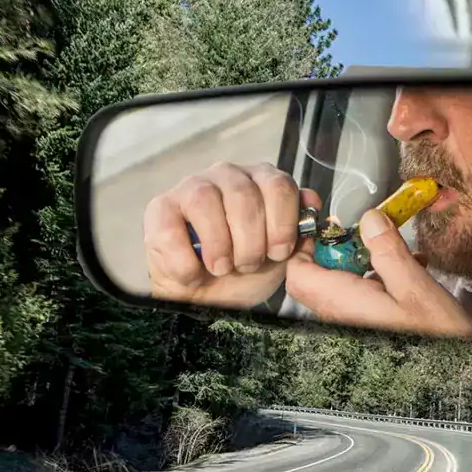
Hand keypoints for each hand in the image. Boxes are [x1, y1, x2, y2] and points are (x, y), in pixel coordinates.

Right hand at [143, 161, 320, 307]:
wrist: (207, 296)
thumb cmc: (243, 268)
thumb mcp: (281, 255)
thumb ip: (301, 230)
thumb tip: (311, 202)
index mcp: (262, 181)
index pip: (280, 185)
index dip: (282, 222)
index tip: (279, 252)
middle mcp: (228, 175)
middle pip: (245, 195)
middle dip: (251, 240)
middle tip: (248, 264)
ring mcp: (192, 187)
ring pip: (206, 201)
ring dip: (219, 245)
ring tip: (222, 268)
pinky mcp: (160, 208)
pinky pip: (170, 226)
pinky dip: (186, 259)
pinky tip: (195, 273)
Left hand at [284, 208, 471, 338]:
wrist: (451, 373)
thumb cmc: (436, 338)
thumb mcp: (416, 289)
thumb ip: (388, 252)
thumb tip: (369, 220)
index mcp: (344, 305)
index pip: (297, 274)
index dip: (305, 246)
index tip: (330, 228)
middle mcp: (341, 317)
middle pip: (317, 276)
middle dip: (341, 250)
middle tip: (369, 236)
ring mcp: (353, 324)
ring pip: (340, 284)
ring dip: (364, 262)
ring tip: (397, 253)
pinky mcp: (369, 327)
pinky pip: (360, 296)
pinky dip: (377, 278)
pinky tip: (408, 270)